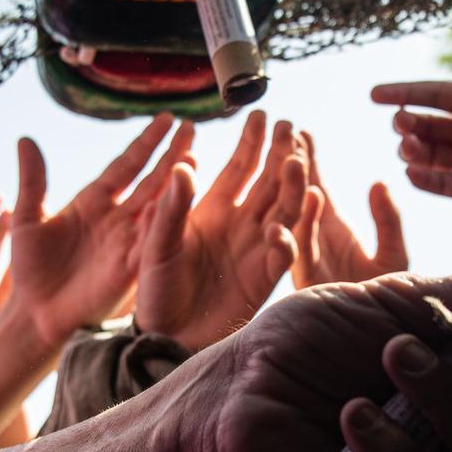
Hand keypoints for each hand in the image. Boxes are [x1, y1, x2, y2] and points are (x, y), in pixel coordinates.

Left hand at [5, 114, 195, 346]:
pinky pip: (154, 240)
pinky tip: (183, 200)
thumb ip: (32, 181)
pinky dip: (168, 221)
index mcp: (93, 202)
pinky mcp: (130, 266)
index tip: (166, 119)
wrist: (34, 313)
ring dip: (178, 182)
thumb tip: (25, 139)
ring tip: (195, 155)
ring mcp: (127, 241)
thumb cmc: (28, 269)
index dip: (146, 142)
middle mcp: (116, 218)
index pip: (126, 164)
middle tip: (192, 126)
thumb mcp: (27, 219)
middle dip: (172, 153)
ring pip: (160, 205)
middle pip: (151, 178)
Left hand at [135, 111, 306, 351]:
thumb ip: (171, 207)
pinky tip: (285, 223)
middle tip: (289, 126)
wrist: (167, 337)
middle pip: (267, 182)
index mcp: (212, 210)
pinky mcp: (264, 277)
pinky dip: (287, 236)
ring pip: (282, 210)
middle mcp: (239, 224)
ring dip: (291, 187)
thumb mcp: (157, 243)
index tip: (261, 114)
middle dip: (279, 154)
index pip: (239, 167)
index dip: (251, 142)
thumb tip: (183, 164)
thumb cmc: (156, 289)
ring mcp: (255, 248)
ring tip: (295, 162)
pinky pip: (282, 252)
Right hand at [289, 131, 407, 287]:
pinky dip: (302, 228)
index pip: (313, 184)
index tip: (300, 130)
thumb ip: (389, 219)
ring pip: (295, 217)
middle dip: (289, 164)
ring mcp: (305, 259)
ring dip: (294, 188)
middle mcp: (312, 240)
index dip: (308, 159)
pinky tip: (309, 202)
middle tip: (283, 129)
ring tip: (296, 157)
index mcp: (330, 227)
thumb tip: (378, 182)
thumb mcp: (394, 253)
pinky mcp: (305, 281)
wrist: (379, 341)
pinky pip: (300, 250)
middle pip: (296, 195)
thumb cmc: (387, 298)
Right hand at [373, 29, 451, 243]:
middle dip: (406, 123)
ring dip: (412, 150)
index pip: (432, 93)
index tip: (374, 94)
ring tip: (408, 149)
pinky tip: (413, 175)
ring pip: (428, 154)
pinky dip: (424, 180)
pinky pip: (440, 184)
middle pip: (426, 124)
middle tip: (400, 125)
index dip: (403, 92)